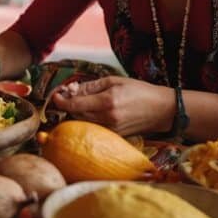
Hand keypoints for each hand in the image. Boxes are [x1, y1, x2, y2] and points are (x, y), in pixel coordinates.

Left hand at [51, 76, 173, 136]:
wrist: (162, 110)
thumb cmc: (140, 91)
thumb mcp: (115, 81)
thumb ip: (92, 85)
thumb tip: (72, 89)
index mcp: (107, 102)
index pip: (75, 105)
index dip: (61, 101)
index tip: (56, 95)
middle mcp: (107, 118)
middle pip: (76, 114)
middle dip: (69, 105)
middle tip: (68, 95)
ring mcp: (111, 130)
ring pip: (83, 123)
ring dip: (78, 113)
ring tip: (81, 101)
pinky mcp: (115, 136)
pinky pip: (94, 128)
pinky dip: (89, 120)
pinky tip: (93, 111)